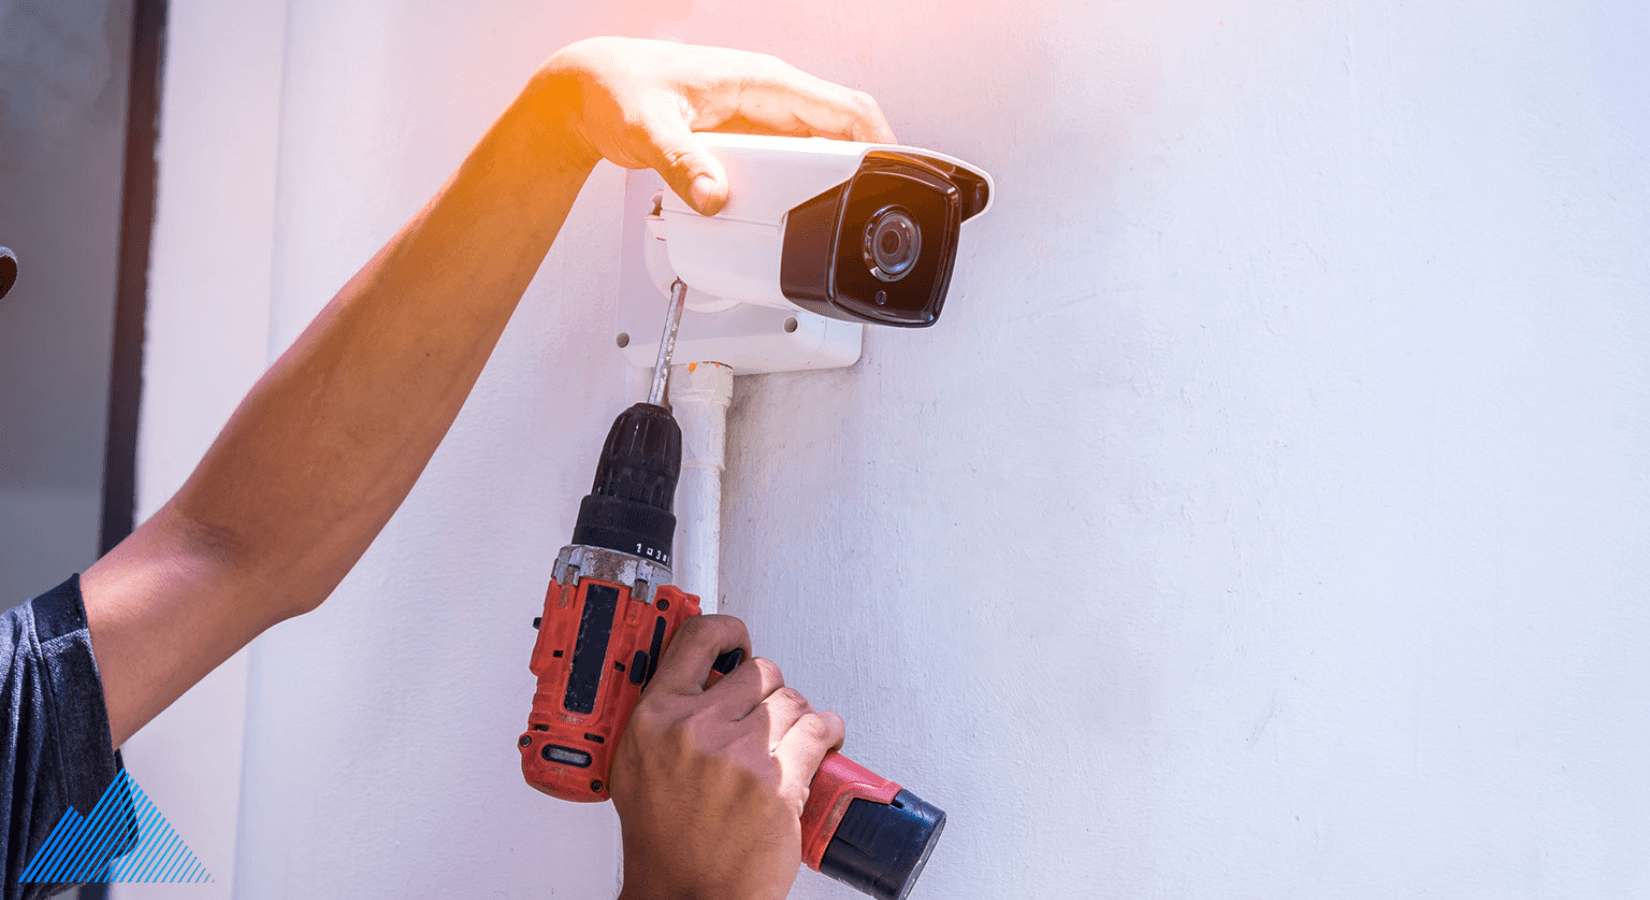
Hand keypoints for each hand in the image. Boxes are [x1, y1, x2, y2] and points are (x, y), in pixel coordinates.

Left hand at [538, 36, 895, 214]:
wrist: (588, 90)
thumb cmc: (617, 89)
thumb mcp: (648, 130)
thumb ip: (682, 164)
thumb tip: (714, 195)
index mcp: (762, 82)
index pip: (846, 108)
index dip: (881, 144)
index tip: (898, 179)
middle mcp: (768, 97)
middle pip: (843, 134)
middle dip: (865, 173)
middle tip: (872, 216)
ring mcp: (760, 119)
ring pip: (820, 151)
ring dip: (834, 185)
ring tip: (842, 224)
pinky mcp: (747, 140)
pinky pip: (792, 164)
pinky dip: (804, 189)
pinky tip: (800, 216)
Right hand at [610, 614, 845, 899]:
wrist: (686, 894)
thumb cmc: (664, 842)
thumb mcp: (637, 767)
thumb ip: (663, 719)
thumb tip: (697, 682)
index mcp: (656, 718)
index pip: (697, 640)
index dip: (727, 632)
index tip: (739, 637)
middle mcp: (696, 729)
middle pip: (758, 671)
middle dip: (768, 692)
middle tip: (767, 717)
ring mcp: (740, 755)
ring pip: (791, 699)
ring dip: (798, 715)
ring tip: (794, 737)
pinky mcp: (778, 782)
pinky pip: (818, 728)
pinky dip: (828, 731)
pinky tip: (822, 740)